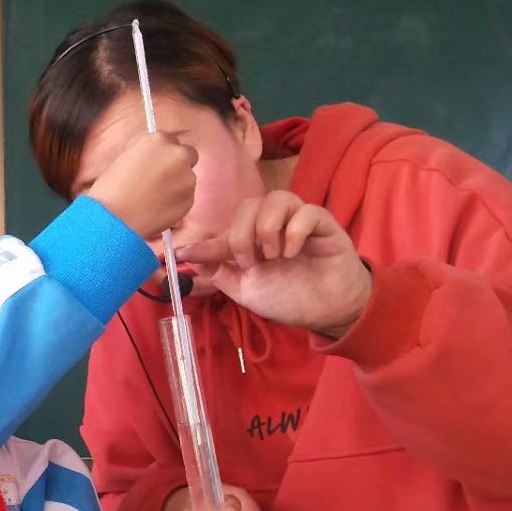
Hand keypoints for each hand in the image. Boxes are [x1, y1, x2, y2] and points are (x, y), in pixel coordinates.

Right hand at [87, 131, 197, 240]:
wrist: (114, 217)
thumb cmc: (111, 190)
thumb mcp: (125, 159)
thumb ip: (146, 155)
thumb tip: (154, 159)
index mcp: (159, 140)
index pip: (171, 141)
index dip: (164, 154)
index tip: (158, 164)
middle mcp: (178, 154)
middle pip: (188, 155)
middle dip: (179, 165)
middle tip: (162, 179)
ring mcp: (187, 177)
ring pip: (187, 179)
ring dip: (176, 185)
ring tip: (154, 199)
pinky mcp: (189, 199)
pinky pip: (185, 199)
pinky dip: (175, 203)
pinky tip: (157, 209)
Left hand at [175, 191, 371, 337]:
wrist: (327, 311)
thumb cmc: (287, 298)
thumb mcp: (245, 290)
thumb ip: (218, 272)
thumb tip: (187, 257)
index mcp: (252, 239)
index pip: (226, 229)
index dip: (206, 243)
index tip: (184, 255)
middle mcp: (273, 225)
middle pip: (249, 206)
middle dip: (241, 235)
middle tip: (249, 262)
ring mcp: (298, 222)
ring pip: (277, 199)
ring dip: (267, 228)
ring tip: (273, 256)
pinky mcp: (323, 224)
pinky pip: (307, 211)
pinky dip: (296, 231)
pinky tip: (293, 252)